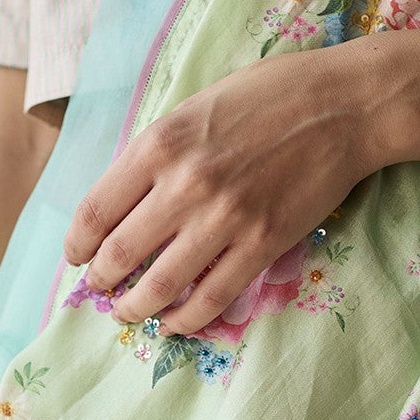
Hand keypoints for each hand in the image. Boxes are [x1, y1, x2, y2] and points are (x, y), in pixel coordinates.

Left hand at [62, 24, 419, 337]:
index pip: (96, 211)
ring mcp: (224, 219)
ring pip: (161, 285)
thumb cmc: (268, 97)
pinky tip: (174, 323)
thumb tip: (125, 200)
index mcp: (159, 144)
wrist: (342, 106)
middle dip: (103, 281)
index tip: (77, 258)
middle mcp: (185, 185)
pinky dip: (186, 318)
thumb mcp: (193, 108)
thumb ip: (157, 152)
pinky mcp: (261, 244)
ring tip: (131, 312)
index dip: (78, 245)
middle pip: (120, 254)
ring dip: (137, 307)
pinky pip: (212, 297)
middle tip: (101, 290)